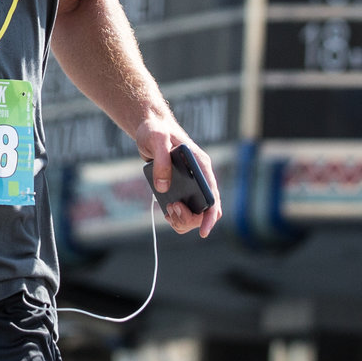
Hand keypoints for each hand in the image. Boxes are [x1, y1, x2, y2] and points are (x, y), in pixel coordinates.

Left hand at [137, 123, 222, 237]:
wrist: (149, 129)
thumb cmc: (155, 131)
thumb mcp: (156, 139)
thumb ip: (161, 161)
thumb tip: (163, 188)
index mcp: (201, 165)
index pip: (213, 195)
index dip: (211, 216)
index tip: (203, 231)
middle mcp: (200, 177)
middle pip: (205, 210)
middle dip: (189, 218)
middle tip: (172, 208)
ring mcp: (191, 184)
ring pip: (195, 214)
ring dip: (182, 220)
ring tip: (168, 210)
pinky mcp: (181, 188)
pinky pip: (184, 211)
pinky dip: (176, 217)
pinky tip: (167, 210)